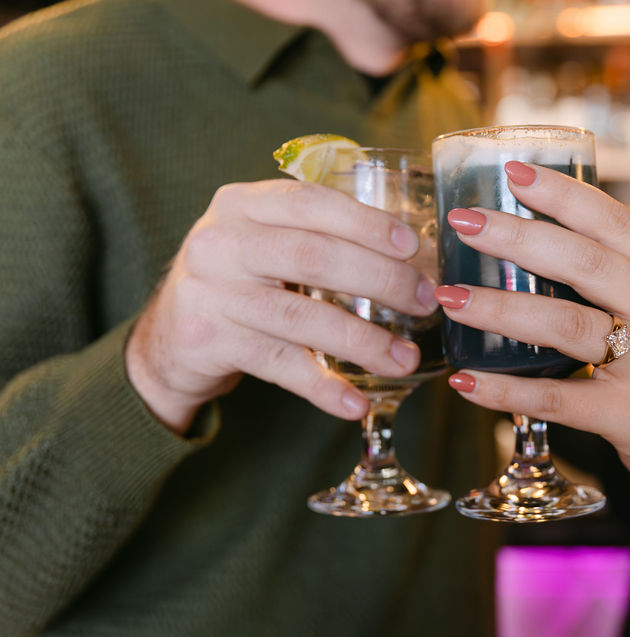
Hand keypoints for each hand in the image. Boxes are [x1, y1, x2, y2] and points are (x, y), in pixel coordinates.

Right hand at [126, 179, 437, 432]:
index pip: (309, 202)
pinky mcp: (208, 342)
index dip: (365, 222)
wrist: (167, 337)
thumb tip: (411, 255)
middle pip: (315, 256)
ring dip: (363, 342)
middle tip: (424, 301)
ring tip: (405, 359)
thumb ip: (318, 235)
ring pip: (302, 317)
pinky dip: (323, 387)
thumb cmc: (239, 280)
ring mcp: (211, 293)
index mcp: (241, 204)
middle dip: (381, 280)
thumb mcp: (264, 241)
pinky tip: (355, 404)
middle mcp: (221, 242)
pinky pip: (279, 366)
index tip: (412, 246)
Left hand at [435, 162, 629, 480]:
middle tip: (464, 225)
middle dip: (518, 239)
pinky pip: (556, 400)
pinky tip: (465, 380)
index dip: (563, 194)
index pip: (614, 221)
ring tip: (450, 298)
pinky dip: (506, 391)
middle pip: (585, 265)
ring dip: (501, 310)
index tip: (512, 172)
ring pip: (566, 326)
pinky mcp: (628, 415)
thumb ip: (616, 264)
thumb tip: (531, 223)